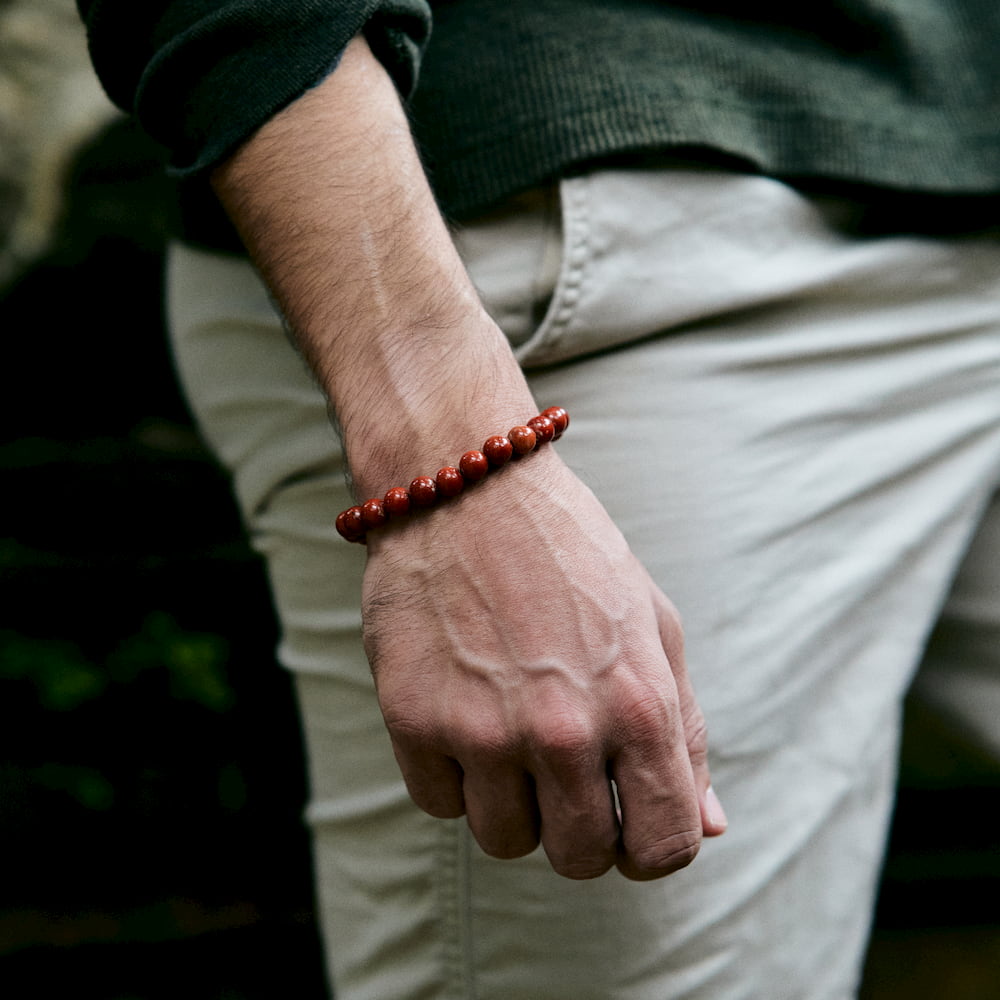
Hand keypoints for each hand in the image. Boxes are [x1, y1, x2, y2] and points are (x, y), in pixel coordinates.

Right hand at [363, 451, 725, 879]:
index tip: (626, 817)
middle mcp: (563, 729)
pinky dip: (451, 773)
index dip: (650, 845)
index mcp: (639, 705)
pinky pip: (438, 803)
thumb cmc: (572, 552)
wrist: (469, 486)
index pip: (664, 848)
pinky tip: (460, 710)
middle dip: (577, 825)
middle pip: (579, 858)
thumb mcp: (655, 626)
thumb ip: (687, 731)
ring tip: (506, 727)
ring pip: (502, 840)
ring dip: (509, 800)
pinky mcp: (413, 718)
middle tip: (561, 766)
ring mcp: (482, 728)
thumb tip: (711, 827)